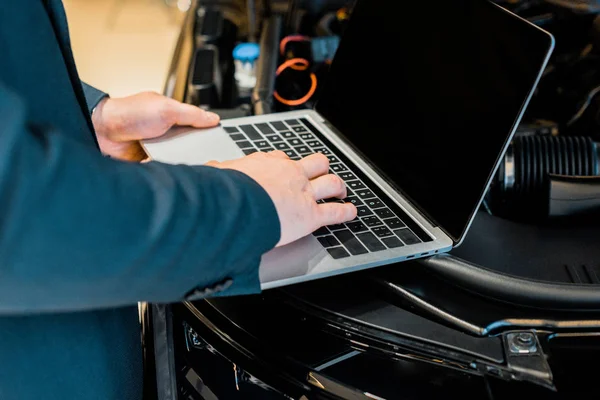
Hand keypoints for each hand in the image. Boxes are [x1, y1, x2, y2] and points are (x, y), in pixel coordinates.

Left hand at [92, 91, 219, 161]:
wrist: (102, 131)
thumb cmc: (129, 113)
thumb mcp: (167, 108)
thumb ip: (192, 114)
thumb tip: (213, 118)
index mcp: (172, 115)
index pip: (197, 125)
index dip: (209, 133)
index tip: (220, 142)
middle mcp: (166, 132)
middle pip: (191, 145)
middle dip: (198, 151)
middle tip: (209, 158)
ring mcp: (158, 147)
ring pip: (179, 159)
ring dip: (183, 162)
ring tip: (192, 166)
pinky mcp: (150, 162)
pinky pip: (166, 168)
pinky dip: (170, 170)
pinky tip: (175, 170)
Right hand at [206, 151, 357, 246]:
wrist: (239, 206)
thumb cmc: (228, 192)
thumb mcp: (218, 174)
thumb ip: (218, 172)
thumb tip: (208, 168)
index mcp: (268, 164)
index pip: (283, 158)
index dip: (288, 164)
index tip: (287, 168)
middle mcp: (290, 174)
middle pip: (315, 163)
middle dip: (321, 169)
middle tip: (322, 173)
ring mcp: (303, 193)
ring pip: (330, 183)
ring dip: (338, 187)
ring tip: (341, 191)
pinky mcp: (311, 214)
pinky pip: (335, 212)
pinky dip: (346, 212)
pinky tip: (351, 212)